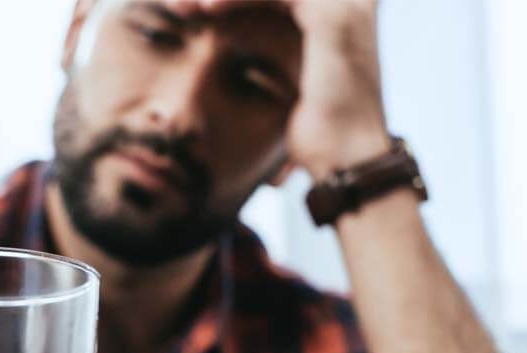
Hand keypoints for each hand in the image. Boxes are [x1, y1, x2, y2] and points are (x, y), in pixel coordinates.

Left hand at [173, 0, 390, 178]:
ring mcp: (346, 3)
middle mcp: (351, 0)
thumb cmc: (318, 137)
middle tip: (176, 2)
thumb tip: (233, 53)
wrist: (347, 161)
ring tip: (182, 4)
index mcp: (339, 12)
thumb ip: (269, 54)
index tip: (185, 7)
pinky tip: (206, 8)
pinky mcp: (332, 16)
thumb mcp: (287, 86)